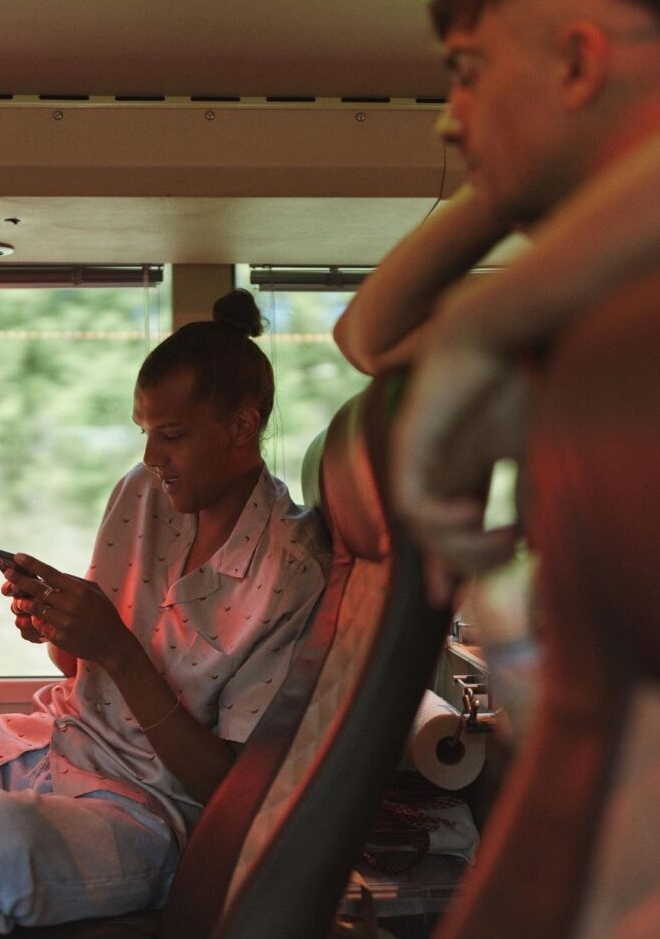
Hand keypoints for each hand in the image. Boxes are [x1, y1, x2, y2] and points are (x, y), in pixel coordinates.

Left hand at [3, 554, 131, 668]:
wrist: (112, 644)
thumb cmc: (104, 614)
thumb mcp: (95, 592)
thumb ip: (74, 582)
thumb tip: (53, 575)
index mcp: (79, 590)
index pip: (50, 573)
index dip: (32, 564)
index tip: (17, 556)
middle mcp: (70, 604)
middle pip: (37, 589)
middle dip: (19, 580)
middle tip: (7, 574)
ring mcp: (64, 622)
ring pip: (35, 608)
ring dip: (23, 602)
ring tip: (17, 600)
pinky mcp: (59, 637)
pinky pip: (40, 625)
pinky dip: (35, 620)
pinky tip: (32, 617)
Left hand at [391, 336, 529, 604]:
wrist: (493, 336)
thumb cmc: (514, 383)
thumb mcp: (528, 451)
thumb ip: (524, 495)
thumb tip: (531, 542)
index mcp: (463, 467)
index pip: (454, 528)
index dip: (459, 565)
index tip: (461, 602)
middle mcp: (435, 468)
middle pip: (431, 536)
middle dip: (452, 568)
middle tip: (488, 579)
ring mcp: (418, 460)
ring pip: (420, 526)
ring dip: (458, 546)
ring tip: (498, 542)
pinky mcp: (407, 448)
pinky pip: (411, 501)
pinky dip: (438, 518)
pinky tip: (470, 514)